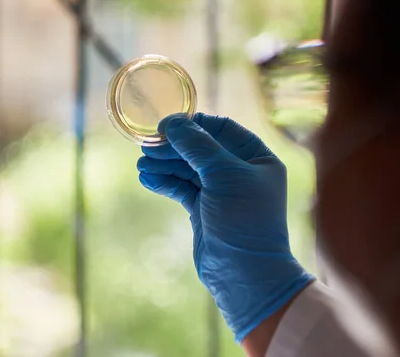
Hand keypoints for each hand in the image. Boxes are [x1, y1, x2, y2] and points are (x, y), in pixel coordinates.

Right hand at [137, 113, 312, 341]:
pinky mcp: (205, 211)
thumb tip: (173, 122)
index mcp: (257, 158)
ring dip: (165, 165)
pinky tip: (147, 179)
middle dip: (174, 148)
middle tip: (147, 147)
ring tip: (142, 165)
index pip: (222, 129)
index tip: (167, 126)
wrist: (245, 276)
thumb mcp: (223, 175)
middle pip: (201, 149)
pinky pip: (183, 189)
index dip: (194, 125)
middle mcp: (241, 172)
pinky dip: (166, 183)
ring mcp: (222, 192)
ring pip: (189, 170)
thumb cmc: (243, 220)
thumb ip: (197, 146)